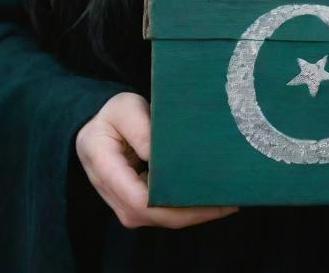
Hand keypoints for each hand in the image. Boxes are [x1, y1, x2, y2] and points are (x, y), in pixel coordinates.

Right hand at [75, 92, 238, 229]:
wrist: (97, 129)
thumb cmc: (113, 115)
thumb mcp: (125, 108)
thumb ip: (140, 129)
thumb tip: (157, 155)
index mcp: (105, 170)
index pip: (140, 201)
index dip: (177, 204)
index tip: (208, 194)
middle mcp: (114, 196)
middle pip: (157, 216)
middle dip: (195, 212)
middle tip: (230, 198)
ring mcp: (126, 205)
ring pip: (164, 219)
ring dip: (196, 213)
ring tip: (227, 196)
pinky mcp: (138, 207)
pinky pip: (165, 213)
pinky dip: (188, 208)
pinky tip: (211, 196)